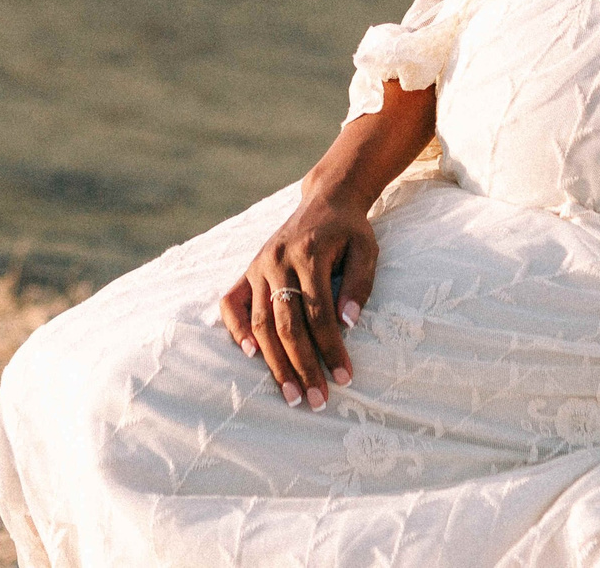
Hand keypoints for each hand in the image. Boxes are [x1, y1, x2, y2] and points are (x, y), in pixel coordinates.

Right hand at [220, 191, 377, 411]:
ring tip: (291, 394)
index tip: (345, 378)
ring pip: (261, 322)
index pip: (319, 314)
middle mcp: (279, 261)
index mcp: (310, 254)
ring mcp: (259, 265)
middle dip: (302, 366)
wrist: (325, 200)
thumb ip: (360, 285)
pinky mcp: (248, 269)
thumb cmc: (350, 230)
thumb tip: (349, 325)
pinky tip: (251, 355)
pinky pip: (231, 303)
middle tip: (316, 400)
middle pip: (287, 325)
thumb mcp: (367, 249)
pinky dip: (236, 329)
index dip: (332, 348)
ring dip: (275, 362)